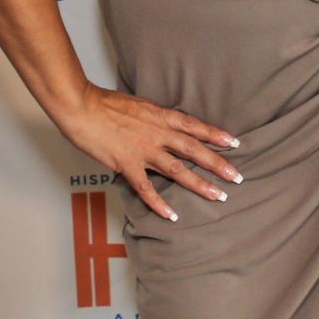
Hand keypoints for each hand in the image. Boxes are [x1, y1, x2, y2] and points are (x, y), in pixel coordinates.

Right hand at [54, 85, 240, 220]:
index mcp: (160, 116)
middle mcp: (157, 133)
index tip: (235, 143)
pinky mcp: (126, 164)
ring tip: (217, 196)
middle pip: (194, 150)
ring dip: (198, 184)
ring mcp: (143, 150)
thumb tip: (164, 125)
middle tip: (236, 176)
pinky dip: (159, 203)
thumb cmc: (105, 103)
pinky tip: (172, 215)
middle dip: (217, 164)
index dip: (215, 135)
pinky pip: (146, 188)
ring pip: (177, 170)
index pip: (195, 126)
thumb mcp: (138, 105)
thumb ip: (154, 118)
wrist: (81, 106)